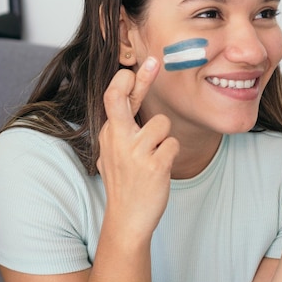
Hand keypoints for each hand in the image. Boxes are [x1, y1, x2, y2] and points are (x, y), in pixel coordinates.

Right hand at [97, 57, 179, 236]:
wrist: (127, 219)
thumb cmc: (124, 184)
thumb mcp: (113, 153)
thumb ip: (120, 127)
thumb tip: (128, 94)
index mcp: (108, 135)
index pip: (113, 98)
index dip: (129, 79)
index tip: (143, 63)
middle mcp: (118, 140)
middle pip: (121, 98)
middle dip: (140, 78)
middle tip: (154, 61)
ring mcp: (135, 153)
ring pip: (162, 124)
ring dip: (164, 138)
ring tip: (154, 158)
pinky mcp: (154, 165)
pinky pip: (173, 144)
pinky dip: (171, 155)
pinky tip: (160, 169)